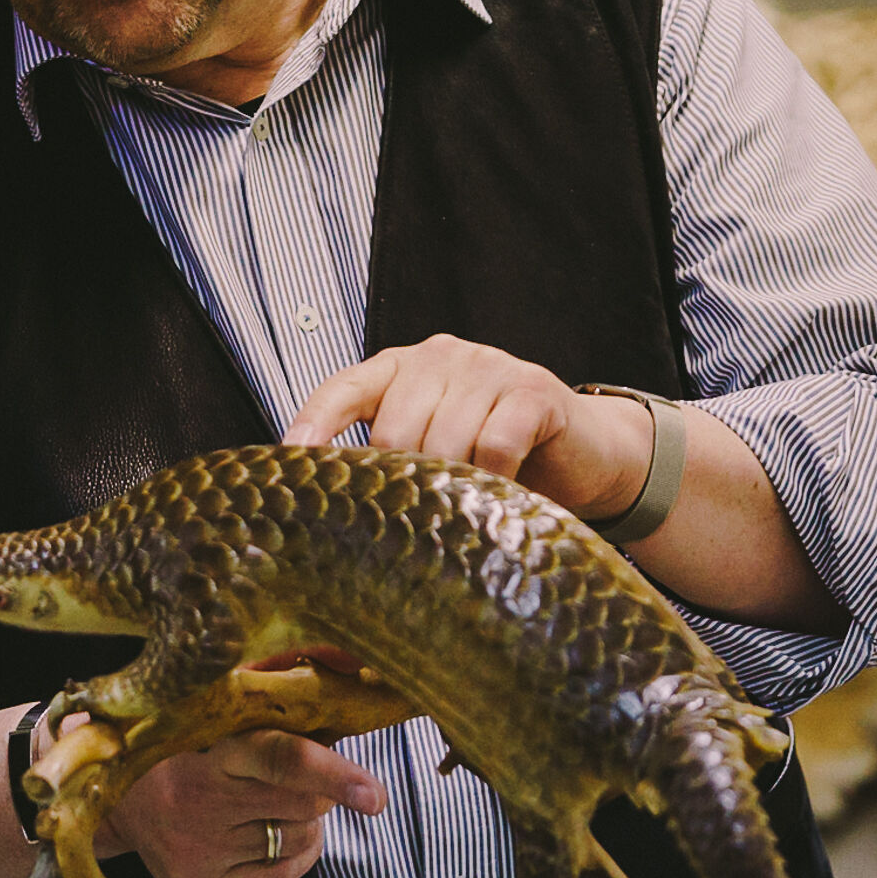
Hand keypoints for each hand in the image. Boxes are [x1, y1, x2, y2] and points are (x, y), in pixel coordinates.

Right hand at [97, 728, 387, 877]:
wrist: (110, 797)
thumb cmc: (176, 743)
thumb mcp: (211, 714)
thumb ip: (265, 703)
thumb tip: (338, 685)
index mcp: (209, 750)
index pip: (281, 759)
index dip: (334, 772)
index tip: (374, 792)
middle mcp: (203, 802)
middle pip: (302, 803)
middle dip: (323, 787)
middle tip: (306, 772)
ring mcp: (202, 847)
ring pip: (300, 837)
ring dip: (308, 818)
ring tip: (276, 800)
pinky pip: (283, 873)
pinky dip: (298, 851)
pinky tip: (277, 830)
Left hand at [282, 333, 652, 522]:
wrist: (585, 451)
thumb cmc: (497, 457)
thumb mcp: (436, 451)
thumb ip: (393, 460)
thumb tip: (332, 514)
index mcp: (402, 368)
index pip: (343, 388)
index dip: (315, 422)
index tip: (291, 456)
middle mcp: (440, 357)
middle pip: (395, 430)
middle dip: (403, 484)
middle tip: (419, 521)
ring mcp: (488, 367)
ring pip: (444, 442)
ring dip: (454, 487)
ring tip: (467, 508)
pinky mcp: (532, 390)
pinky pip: (495, 445)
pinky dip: (495, 479)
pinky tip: (504, 491)